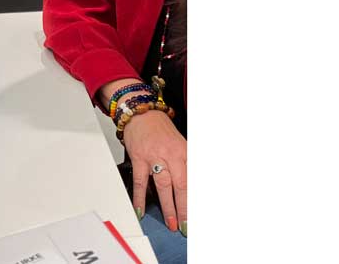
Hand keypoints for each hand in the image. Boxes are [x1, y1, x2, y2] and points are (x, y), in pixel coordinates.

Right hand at [123, 110, 186, 232]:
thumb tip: (191, 186)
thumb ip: (186, 164)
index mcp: (185, 152)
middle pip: (181, 185)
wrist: (142, 112)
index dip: (197, 198)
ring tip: (171, 222)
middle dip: (185, 208)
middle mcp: (171, 155)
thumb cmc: (160, 128)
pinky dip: (140, 197)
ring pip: (163, 186)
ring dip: (168, 207)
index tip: (199, 214)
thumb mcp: (181, 143)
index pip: (194, 179)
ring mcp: (154, 157)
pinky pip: (141, 181)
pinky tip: (141, 210)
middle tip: (186, 225)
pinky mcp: (139, 159)